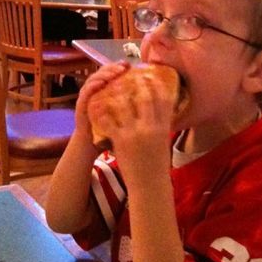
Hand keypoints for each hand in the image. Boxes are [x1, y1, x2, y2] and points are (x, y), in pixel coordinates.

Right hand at [75, 62, 129, 140]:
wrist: (91, 141)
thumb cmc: (110, 126)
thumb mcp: (122, 111)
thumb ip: (129, 99)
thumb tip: (149, 91)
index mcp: (106, 88)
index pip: (112, 71)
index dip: (119, 66)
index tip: (130, 65)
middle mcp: (95, 89)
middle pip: (103, 72)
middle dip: (112, 68)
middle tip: (122, 68)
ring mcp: (87, 96)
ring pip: (94, 79)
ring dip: (103, 75)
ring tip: (113, 74)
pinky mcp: (81, 104)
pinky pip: (85, 92)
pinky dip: (92, 86)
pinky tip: (100, 84)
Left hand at [88, 69, 173, 184]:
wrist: (150, 186)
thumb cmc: (158, 167)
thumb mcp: (164, 143)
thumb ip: (161, 127)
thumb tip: (161, 114)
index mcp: (163, 127)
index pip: (164, 100)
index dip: (158, 86)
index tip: (152, 76)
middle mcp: (151, 127)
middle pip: (145, 97)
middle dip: (139, 84)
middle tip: (133, 76)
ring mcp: (135, 133)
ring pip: (125, 105)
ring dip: (118, 94)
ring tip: (112, 86)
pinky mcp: (121, 140)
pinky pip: (109, 120)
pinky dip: (102, 112)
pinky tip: (97, 106)